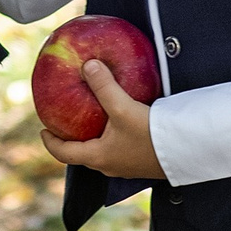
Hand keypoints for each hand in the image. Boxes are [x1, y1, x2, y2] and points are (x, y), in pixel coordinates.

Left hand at [40, 60, 167, 179]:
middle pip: (82, 153)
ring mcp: (126, 165)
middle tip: (66, 120)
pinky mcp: (141, 161)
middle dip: (72, 137)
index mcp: (97, 157)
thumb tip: (87, 65)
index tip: (43, 129)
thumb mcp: (123, 108)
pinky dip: (111, 135)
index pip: (64, 154)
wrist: (186, 151)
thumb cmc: (151, 135)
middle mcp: (109, 165)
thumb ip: (104, 86)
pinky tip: (121, 119)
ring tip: (91, 117)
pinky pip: (119, 148)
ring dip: (93, 136)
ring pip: (101, 151)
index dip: (50, 142)